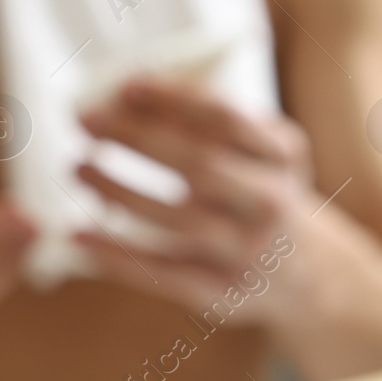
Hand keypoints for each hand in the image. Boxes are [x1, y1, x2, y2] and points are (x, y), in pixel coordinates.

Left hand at [75, 80, 319, 322]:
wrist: (305, 275)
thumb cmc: (259, 193)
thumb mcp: (259, 151)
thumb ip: (210, 122)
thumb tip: (128, 95)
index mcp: (282, 158)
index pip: (226, 120)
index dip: (175, 99)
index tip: (125, 85)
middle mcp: (271, 204)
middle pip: (200, 165)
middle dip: (137, 138)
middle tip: (84, 119)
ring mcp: (248, 252)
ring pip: (179, 220)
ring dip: (119, 191)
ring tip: (77, 167)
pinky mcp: (222, 294)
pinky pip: (163, 274)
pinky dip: (116, 255)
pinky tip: (75, 234)